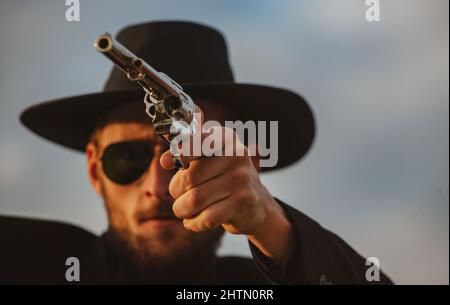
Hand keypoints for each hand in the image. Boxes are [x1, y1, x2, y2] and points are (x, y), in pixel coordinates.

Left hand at [160, 106, 295, 264]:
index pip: (197, 142)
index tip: (165, 163)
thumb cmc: (224, 178)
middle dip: (176, 190)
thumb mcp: (209, 159)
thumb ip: (186, 155)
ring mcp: (241, 180)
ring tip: (184, 210)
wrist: (256, 203)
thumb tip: (165, 160)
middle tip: (179, 195)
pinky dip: (194, 223)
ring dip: (182, 209)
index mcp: (225, 138)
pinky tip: (193, 221)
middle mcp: (236, 155)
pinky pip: (206, 218)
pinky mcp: (243, 203)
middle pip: (189, 177)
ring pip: (194, 200)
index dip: (179, 153)